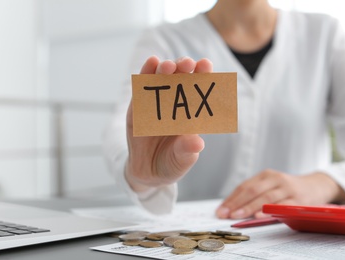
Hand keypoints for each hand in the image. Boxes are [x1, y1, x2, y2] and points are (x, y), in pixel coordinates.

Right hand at [125, 56, 212, 191]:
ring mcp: (157, 102)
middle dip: (185, 67)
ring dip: (166, 68)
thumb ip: (187, 152)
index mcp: (192, 113)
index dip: (204, 76)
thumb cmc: (170, 164)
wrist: (147, 172)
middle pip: (182, 78)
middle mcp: (176, 104)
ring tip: (168, 67)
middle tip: (188, 64)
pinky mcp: (139, 105)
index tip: (206, 66)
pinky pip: (142, 87)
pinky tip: (151, 62)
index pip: (200, 90)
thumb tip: (198, 143)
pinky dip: (146, 73)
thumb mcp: (180, 162)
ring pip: (162, 78)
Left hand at [216, 169, 344, 218]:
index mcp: (266, 175)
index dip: (231, 199)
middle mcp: (275, 179)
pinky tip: (259, 216)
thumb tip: (232, 209)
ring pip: (265, 198)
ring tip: (237, 215)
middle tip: (225, 214)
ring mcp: (287, 188)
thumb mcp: (271, 186)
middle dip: (236, 203)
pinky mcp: (299, 199)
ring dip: (249, 208)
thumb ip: (255, 194)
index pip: (244, 187)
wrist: (317, 185)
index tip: (220, 210)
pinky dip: (269, 211)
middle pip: (252, 190)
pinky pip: (281, 206)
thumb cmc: (288, 188)